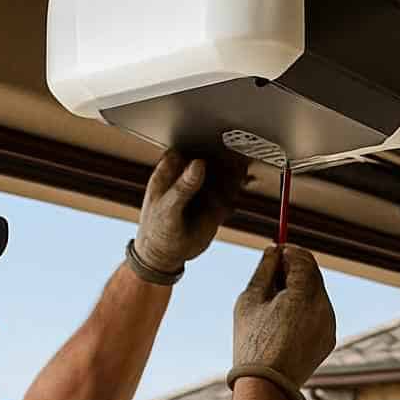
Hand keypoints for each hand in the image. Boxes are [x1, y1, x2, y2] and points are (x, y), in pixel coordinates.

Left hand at [133, 150, 249, 274]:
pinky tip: (242, 185)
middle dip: (226, 156)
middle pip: (212, 158)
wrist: (165, 258)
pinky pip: (231, 191)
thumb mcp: (167, 208)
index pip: (190, 148)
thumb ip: (183, 187)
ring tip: (242, 172)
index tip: (218, 142)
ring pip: (224, 174)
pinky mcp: (216, 203)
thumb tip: (198, 165)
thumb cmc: (156, 230)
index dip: (203, 143)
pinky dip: (238, 188)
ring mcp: (204, 189)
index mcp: (171, 170)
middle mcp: (189, 176)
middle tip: (238, 156)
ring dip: (235, 172)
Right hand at [233, 246, 336, 388]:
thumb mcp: (250, 300)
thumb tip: (273, 249)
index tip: (275, 251)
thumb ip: (264, 270)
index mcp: (303, 296)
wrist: (268, 385)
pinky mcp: (329, 338)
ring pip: (316, 293)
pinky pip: (319, 313)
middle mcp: (323, 308)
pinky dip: (305, 309)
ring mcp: (329, 324)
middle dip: (295, 269)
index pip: (303, 259)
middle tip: (273, 272)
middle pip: (313, 274)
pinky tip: (284, 321)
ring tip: (273, 303)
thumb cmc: (252, 341)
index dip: (289, 251)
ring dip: (299, 289)